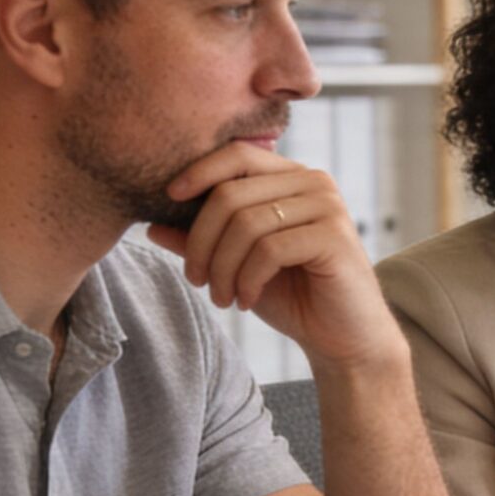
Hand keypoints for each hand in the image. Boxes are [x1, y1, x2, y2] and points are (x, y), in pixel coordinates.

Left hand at [144, 143, 401, 369]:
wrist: (343, 339)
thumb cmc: (293, 297)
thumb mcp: (237, 266)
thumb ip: (203, 241)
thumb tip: (151, 225)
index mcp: (291, 178)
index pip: (237, 155)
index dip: (199, 172)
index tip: (169, 199)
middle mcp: (314, 182)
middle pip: (231, 194)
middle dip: (202, 243)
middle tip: (197, 280)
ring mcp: (328, 206)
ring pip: (246, 224)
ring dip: (222, 268)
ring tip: (223, 298)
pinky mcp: (334, 236)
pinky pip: (269, 249)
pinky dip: (247, 280)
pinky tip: (247, 301)